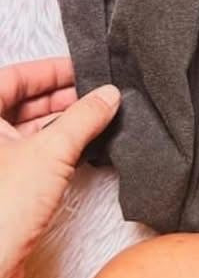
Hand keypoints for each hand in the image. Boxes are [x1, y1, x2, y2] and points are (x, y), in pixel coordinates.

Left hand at [0, 57, 120, 277]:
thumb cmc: (1, 210)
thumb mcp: (52, 151)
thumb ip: (83, 117)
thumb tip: (108, 95)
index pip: (15, 76)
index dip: (51, 69)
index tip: (84, 67)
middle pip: (21, 101)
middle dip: (61, 95)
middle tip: (98, 91)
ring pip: (28, 129)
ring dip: (62, 121)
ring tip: (99, 115)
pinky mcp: (4, 187)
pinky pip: (32, 154)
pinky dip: (57, 146)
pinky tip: (86, 144)